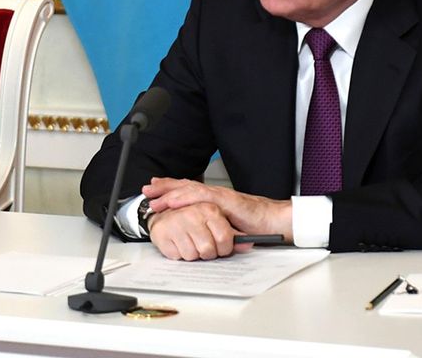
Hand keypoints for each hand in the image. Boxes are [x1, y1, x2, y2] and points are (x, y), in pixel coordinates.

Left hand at [144, 177, 291, 239]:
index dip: (170, 189)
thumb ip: (215, 226)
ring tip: (155, 197)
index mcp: (214, 199)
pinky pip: (203, 198)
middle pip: (185, 186)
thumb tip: (200, 235)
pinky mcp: (226, 201)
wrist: (275, 220)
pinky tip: (173, 201)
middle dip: (164, 187)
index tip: (154, 190)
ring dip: (170, 193)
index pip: (188, 191)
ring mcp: (220, 196)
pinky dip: (186, 198)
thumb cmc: (256, 224)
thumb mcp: (228, 226)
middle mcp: (215, 194)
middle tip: (147, 189)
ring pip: (190, 190)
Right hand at [146, 202, 244, 260]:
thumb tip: (246, 243)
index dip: (225, 248)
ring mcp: (177, 222)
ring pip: (192, 255)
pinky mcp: (162, 232)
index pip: (225, 239)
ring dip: (193, 253)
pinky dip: (178, 253)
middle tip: (204, 245)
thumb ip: (233, 232)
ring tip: (190, 241)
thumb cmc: (197, 214)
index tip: (221, 246)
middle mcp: (193, 213)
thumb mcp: (221, 219)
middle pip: (208, 250)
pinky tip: (178, 242)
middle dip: (208, 253)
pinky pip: (177, 256)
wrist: (167, 206)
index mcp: (209, 208)